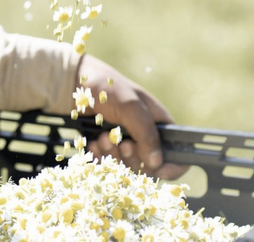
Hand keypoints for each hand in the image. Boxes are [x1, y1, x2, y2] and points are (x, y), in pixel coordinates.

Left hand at [77, 54, 187, 179]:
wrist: (76, 83)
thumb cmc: (108, 88)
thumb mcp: (130, 106)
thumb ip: (146, 133)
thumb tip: (156, 163)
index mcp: (159, 124)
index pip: (177, 154)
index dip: (171, 166)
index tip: (154, 169)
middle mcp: (145, 136)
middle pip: (149, 167)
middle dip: (133, 158)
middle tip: (121, 144)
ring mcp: (126, 143)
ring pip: (127, 167)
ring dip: (113, 155)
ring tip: (102, 138)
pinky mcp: (108, 148)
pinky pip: (108, 164)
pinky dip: (101, 157)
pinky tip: (93, 143)